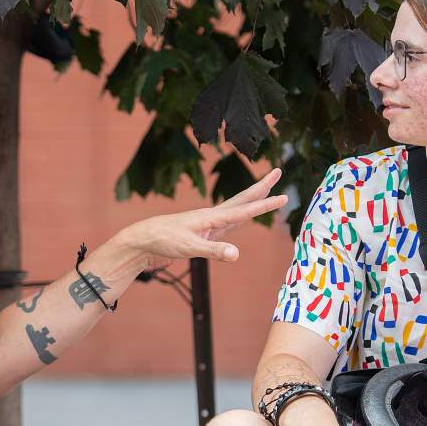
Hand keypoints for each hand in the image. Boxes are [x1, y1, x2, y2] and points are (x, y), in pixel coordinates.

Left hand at [125, 168, 286, 264]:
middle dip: (261, 188)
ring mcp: (208, 224)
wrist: (142, 242)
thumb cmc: (163, 241)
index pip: (244, 209)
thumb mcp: (190, 248)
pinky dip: (239, 216)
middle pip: (242, 199)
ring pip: (236, 209)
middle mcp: (212, 217)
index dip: (265, 205)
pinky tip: (242, 217)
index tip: (284, 197)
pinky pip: (228, 222)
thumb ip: (214, 251)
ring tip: (267, 192)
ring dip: (252, 200)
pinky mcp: (203, 233)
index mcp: (212, 217)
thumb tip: (237, 254)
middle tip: (277, 172)